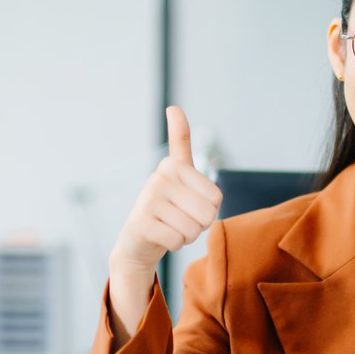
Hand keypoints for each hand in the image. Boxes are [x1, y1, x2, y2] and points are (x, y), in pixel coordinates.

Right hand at [106, 106, 222, 338]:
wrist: (138, 241)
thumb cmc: (168, 207)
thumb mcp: (180, 174)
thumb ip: (181, 141)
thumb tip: (173, 108)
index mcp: (173, 164)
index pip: (216, 197)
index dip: (209, 209)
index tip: (189, 203)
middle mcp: (158, 176)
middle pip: (207, 214)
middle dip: (199, 225)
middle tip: (179, 220)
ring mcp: (147, 199)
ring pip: (193, 229)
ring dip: (187, 236)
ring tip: (170, 227)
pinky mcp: (141, 223)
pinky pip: (178, 241)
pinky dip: (174, 245)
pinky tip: (160, 237)